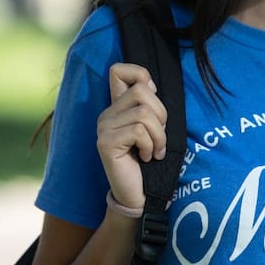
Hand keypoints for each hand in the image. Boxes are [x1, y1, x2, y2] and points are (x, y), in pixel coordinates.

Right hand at [96, 63, 167, 210]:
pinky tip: (146, 157)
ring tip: (154, 150)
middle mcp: (106, 114)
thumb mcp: (154, 128)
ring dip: (159, 135)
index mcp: (117, 107)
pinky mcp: (106, 143)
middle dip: (161, 114)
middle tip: (159, 136)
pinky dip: (151, 145)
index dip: (140, 74)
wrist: (140, 194)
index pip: (119, 70)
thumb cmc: (151, 159)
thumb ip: (149, 106)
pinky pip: (138, 131)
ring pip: (143, 113)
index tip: (153, 95)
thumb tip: (151, 84)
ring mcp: (103, 128)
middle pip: (141, 91)